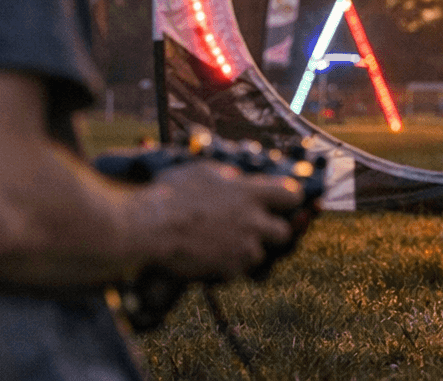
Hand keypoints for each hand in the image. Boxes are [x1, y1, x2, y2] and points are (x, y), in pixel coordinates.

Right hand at [147, 162, 303, 281]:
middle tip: (255, 228)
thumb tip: (239, 180)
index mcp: (250, 193)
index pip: (292, 196)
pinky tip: (211, 256)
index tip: (280, 201)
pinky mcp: (228, 270)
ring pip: (261, 254)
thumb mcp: (205, 171)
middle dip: (273, 231)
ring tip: (224, 243)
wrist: (150, 227)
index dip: (288, 199)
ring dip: (248, 250)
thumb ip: (230, 178)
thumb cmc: (172, 193)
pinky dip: (228, 266)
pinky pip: (237, 271)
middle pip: (285, 232)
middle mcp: (253, 221)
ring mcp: (242, 248)